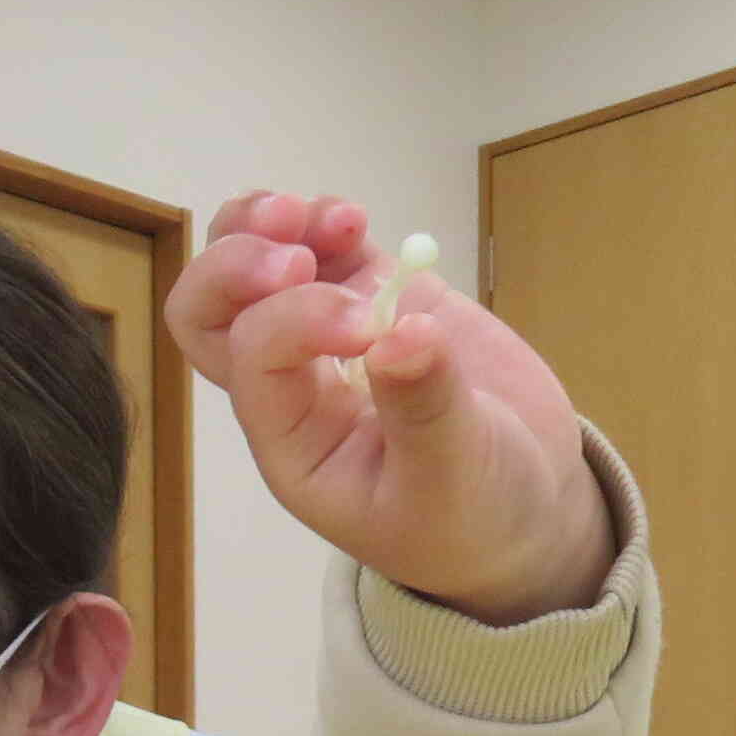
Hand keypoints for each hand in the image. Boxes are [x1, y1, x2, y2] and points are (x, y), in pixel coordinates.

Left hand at [166, 191, 612, 624]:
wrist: (524, 508)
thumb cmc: (476, 518)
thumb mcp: (453, 478)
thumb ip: (424, 410)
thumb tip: (397, 334)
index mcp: (291, 441)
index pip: (254, 360)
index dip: (295, 323)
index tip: (369, 325)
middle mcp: (292, 384)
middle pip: (211, 314)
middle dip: (234, 267)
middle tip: (296, 254)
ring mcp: (327, 335)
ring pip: (250, 268)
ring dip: (263, 226)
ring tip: (324, 217)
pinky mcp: (376, 299)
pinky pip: (321, 251)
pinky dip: (322, 222)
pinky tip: (353, 219)